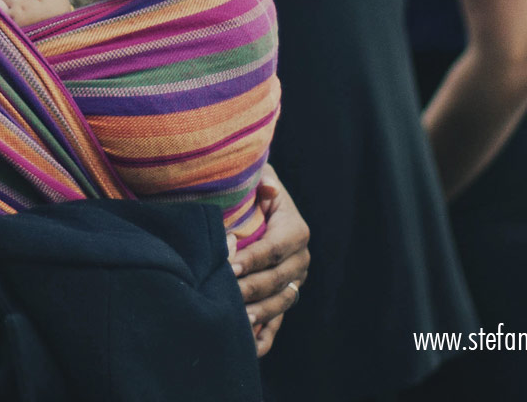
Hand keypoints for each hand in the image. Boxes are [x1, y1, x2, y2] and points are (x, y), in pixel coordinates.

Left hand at [229, 166, 309, 356]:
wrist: (257, 207)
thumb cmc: (253, 192)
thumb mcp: (259, 179)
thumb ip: (262, 181)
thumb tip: (267, 187)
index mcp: (295, 230)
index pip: (275, 248)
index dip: (253, 258)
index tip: (229, 264)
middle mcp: (300, 259)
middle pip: (278, 279)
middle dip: (251, 288)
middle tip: (226, 293)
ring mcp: (294, 282)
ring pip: (280, 302)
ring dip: (260, 313)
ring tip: (238, 319)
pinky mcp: (283, 298)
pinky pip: (277, 322)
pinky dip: (265, 336)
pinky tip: (250, 347)